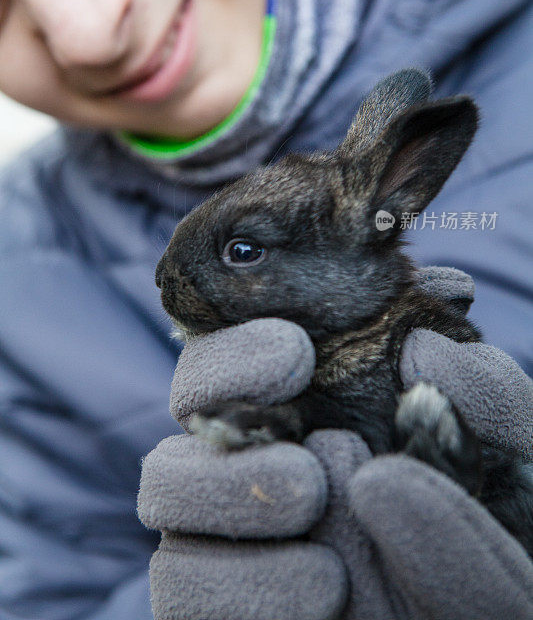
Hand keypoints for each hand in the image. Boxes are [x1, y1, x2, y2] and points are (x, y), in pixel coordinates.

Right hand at [138, 268, 532, 618]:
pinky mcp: (209, 595)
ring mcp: (221, 524)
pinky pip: (178, 581)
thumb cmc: (491, 523)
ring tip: (312, 500)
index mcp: (310, 395)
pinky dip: (237, 581)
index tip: (294, 353)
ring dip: (227, 490)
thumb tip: (420, 347)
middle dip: (221, 395)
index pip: (240, 338)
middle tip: (299, 425)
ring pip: (162, 483)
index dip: (240, 338)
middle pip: (186, 399)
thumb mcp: (510, 457)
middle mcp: (255, 447)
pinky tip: (325, 586)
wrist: (474, 612)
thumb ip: (489, 393)